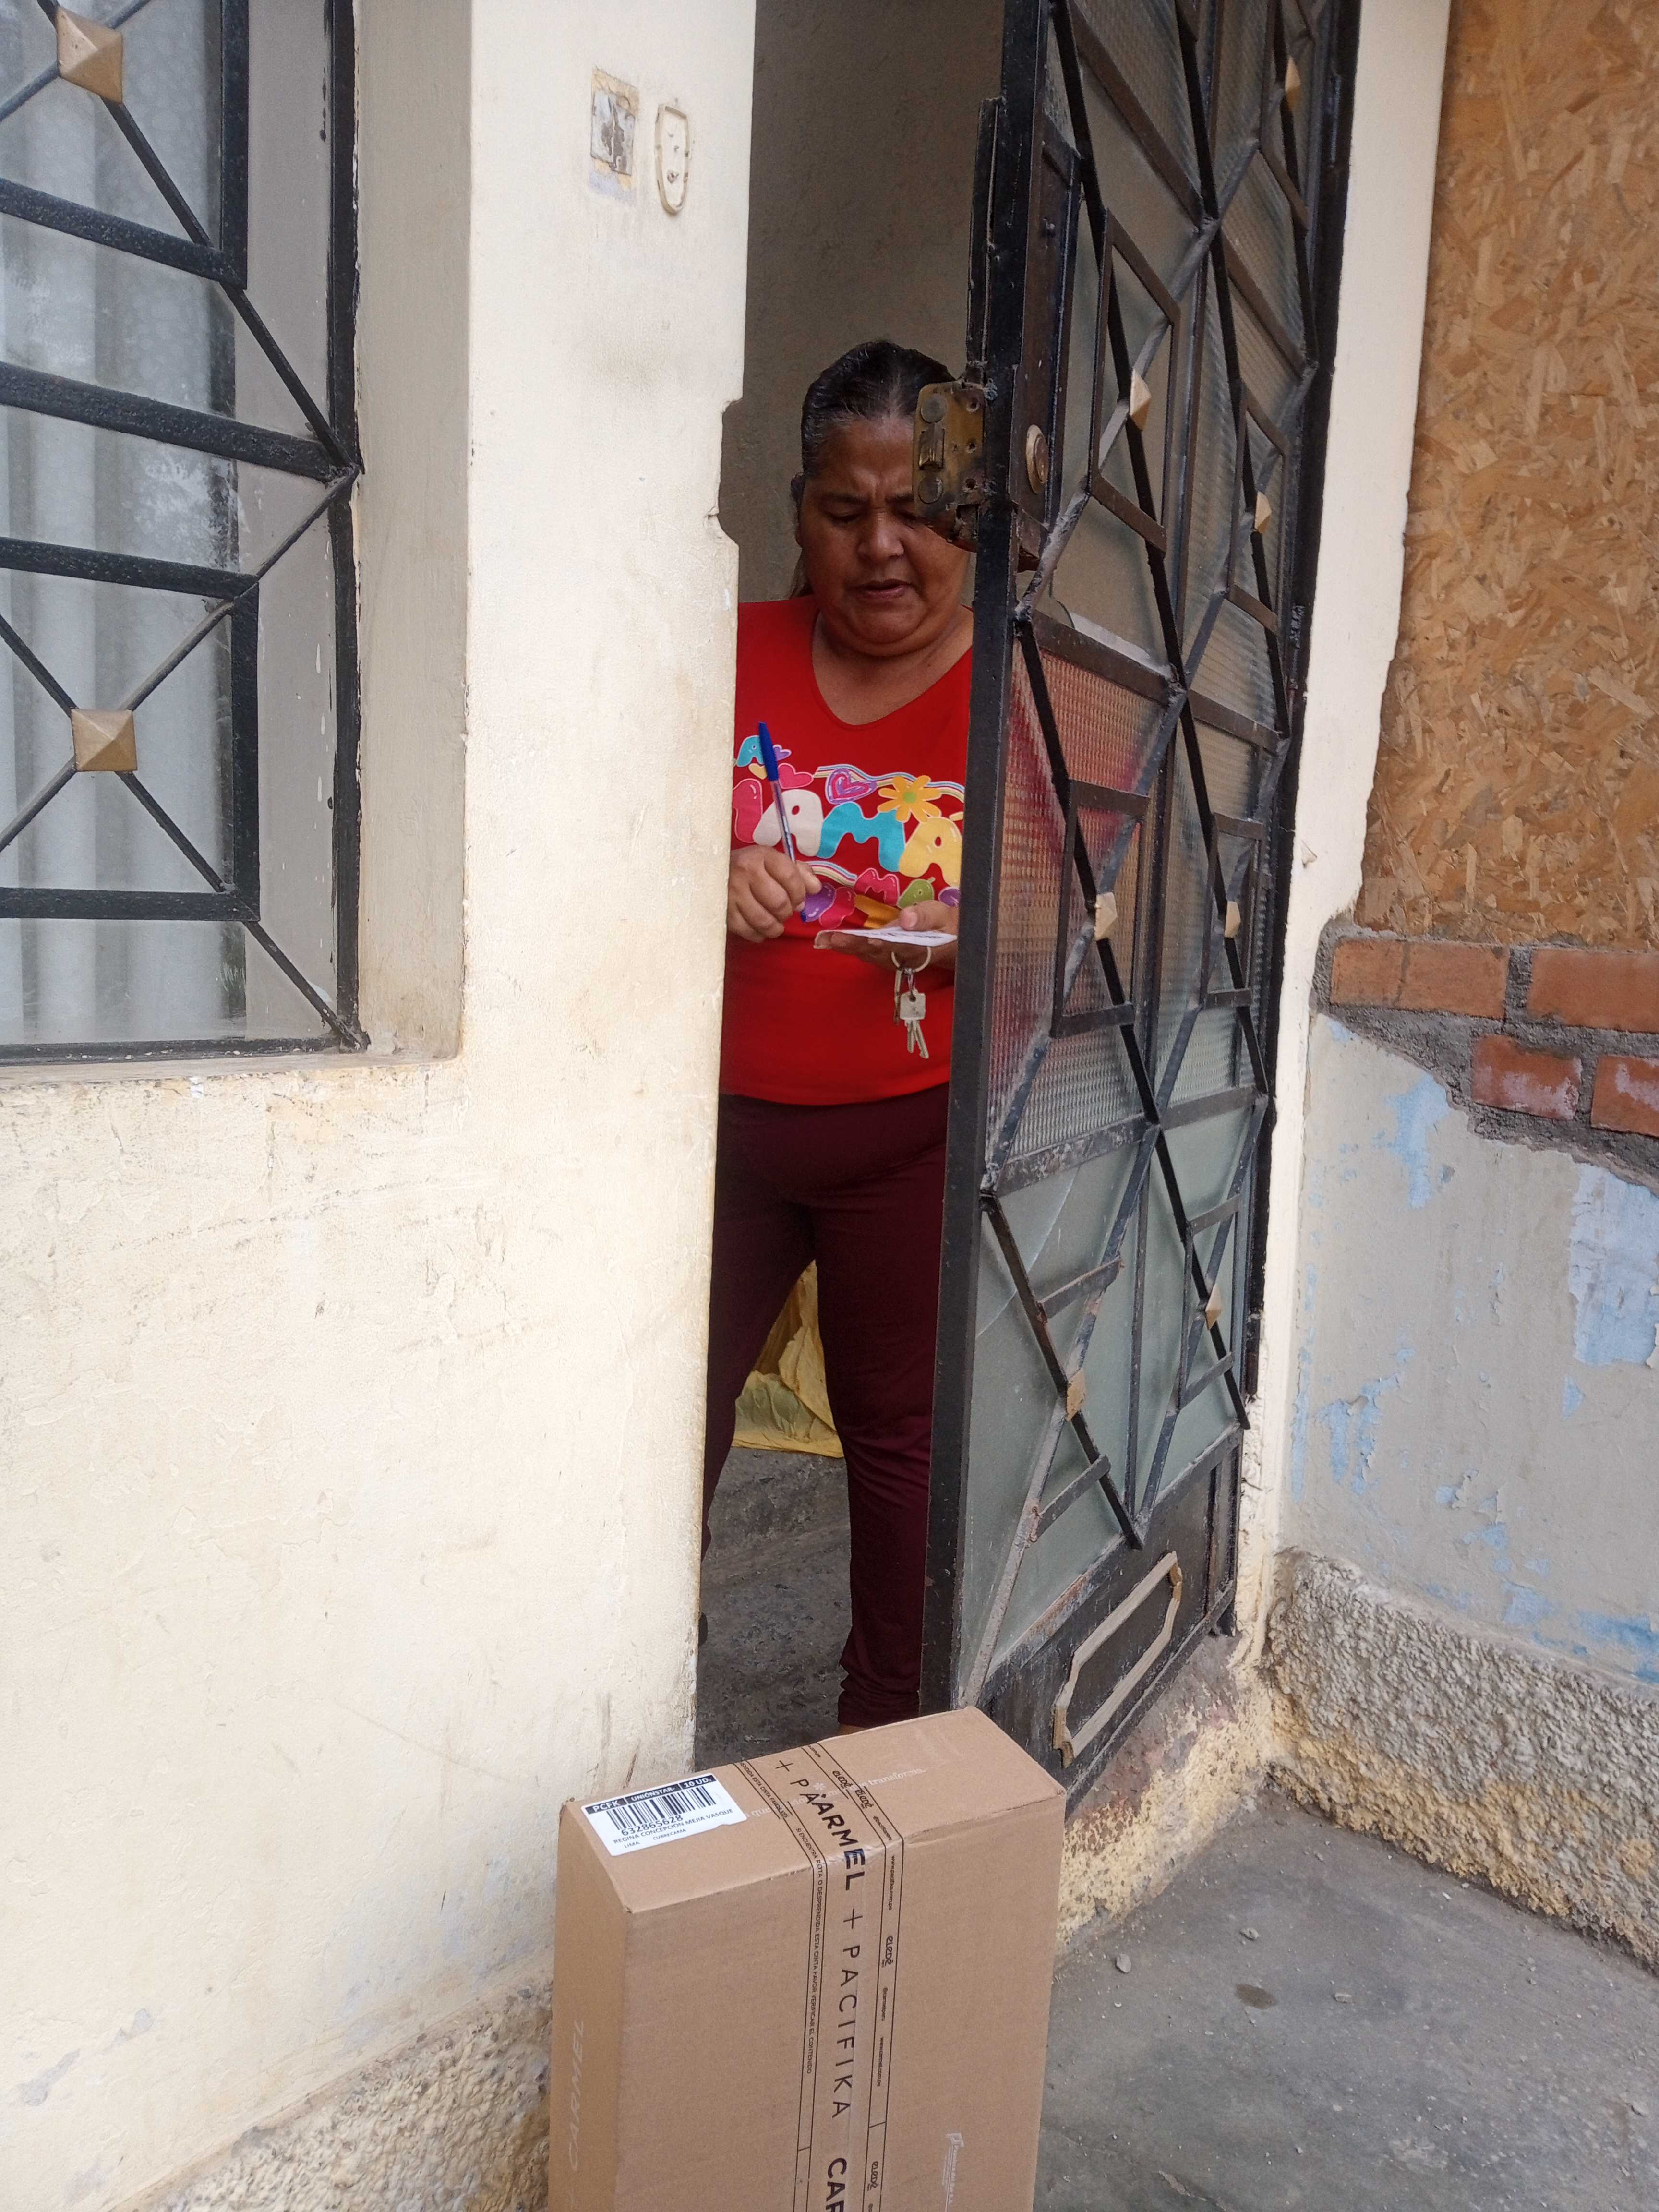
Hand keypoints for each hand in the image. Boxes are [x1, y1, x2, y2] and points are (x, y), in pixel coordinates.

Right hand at [727, 846, 820, 941]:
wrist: (712, 872)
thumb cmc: (750, 868)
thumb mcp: (774, 862)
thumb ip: (799, 873)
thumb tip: (816, 888)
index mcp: (762, 856)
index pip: (791, 878)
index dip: (800, 894)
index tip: (798, 899)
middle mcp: (745, 872)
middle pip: (779, 902)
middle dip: (787, 912)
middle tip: (785, 911)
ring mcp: (732, 894)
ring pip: (765, 921)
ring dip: (776, 927)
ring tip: (776, 923)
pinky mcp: (724, 913)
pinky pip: (749, 932)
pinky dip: (759, 935)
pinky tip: (760, 928)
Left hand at [818, 900, 958, 977]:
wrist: (954, 943)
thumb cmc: (947, 925)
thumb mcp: (941, 915)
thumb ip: (925, 918)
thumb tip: (906, 919)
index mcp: (916, 947)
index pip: (894, 944)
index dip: (878, 942)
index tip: (864, 938)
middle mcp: (901, 957)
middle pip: (873, 951)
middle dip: (850, 945)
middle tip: (827, 939)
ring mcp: (894, 960)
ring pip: (867, 954)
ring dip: (845, 948)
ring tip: (823, 940)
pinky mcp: (888, 958)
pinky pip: (867, 954)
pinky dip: (850, 948)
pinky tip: (834, 943)